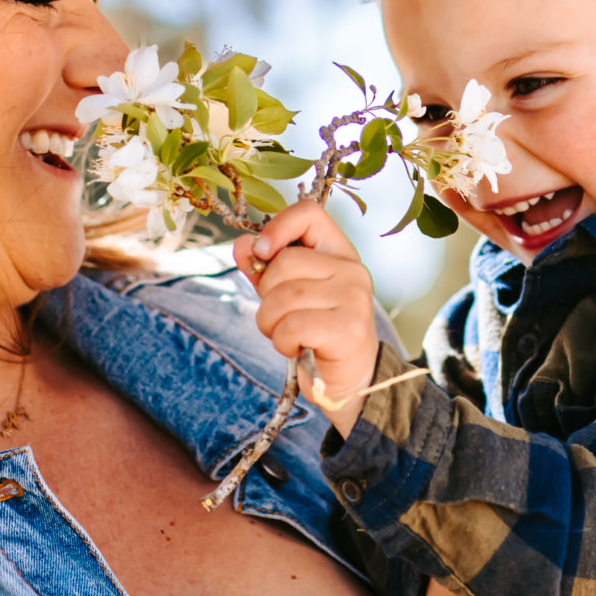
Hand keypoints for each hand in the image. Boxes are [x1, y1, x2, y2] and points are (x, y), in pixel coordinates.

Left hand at [234, 197, 381, 434]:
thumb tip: (242, 246)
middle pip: (284, 263)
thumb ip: (265, 268)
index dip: (277, 228)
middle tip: (279, 316)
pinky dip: (282, 342)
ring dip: (270, 323)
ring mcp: (354, 298)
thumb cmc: (316, 333)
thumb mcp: (288, 295)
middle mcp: (352, 270)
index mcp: (338, 252)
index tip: (261, 252)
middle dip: (266, 295)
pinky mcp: (348, 329)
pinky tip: (297, 348)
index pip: (308, 215)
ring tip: (286, 334)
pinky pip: (291, 326)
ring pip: (284, 297)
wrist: (349, 381)